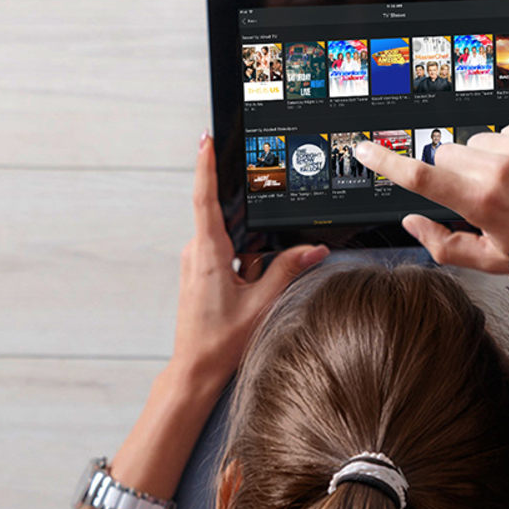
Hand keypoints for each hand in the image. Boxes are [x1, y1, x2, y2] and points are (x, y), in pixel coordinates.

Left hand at [172, 134, 327, 385]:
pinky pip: (227, 255)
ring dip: (250, 258)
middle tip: (258, 265)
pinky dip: (245, 265)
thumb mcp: (262, 303)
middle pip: (229, 221)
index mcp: (208, 252)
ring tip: (252, 291)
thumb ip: (288, 269)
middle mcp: (196, 252)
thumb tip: (314, 249)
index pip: (205, 197)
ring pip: (232, 241)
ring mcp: (196, 262)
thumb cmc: (220, 341)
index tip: (205, 139)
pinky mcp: (199, 272)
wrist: (194, 369)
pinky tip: (250, 291)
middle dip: (253, 234)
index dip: (205, 165)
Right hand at [355, 42, 508, 272]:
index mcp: (480, 199)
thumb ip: (444, 245)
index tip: (364, 149)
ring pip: (480, 140)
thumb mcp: (494, 261)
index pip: (419, 175)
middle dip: (458, 172)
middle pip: (449, 154)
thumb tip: (411, 225)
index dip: (386, 162)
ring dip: (490, 157)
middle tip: (488, 196)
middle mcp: (498, 164)